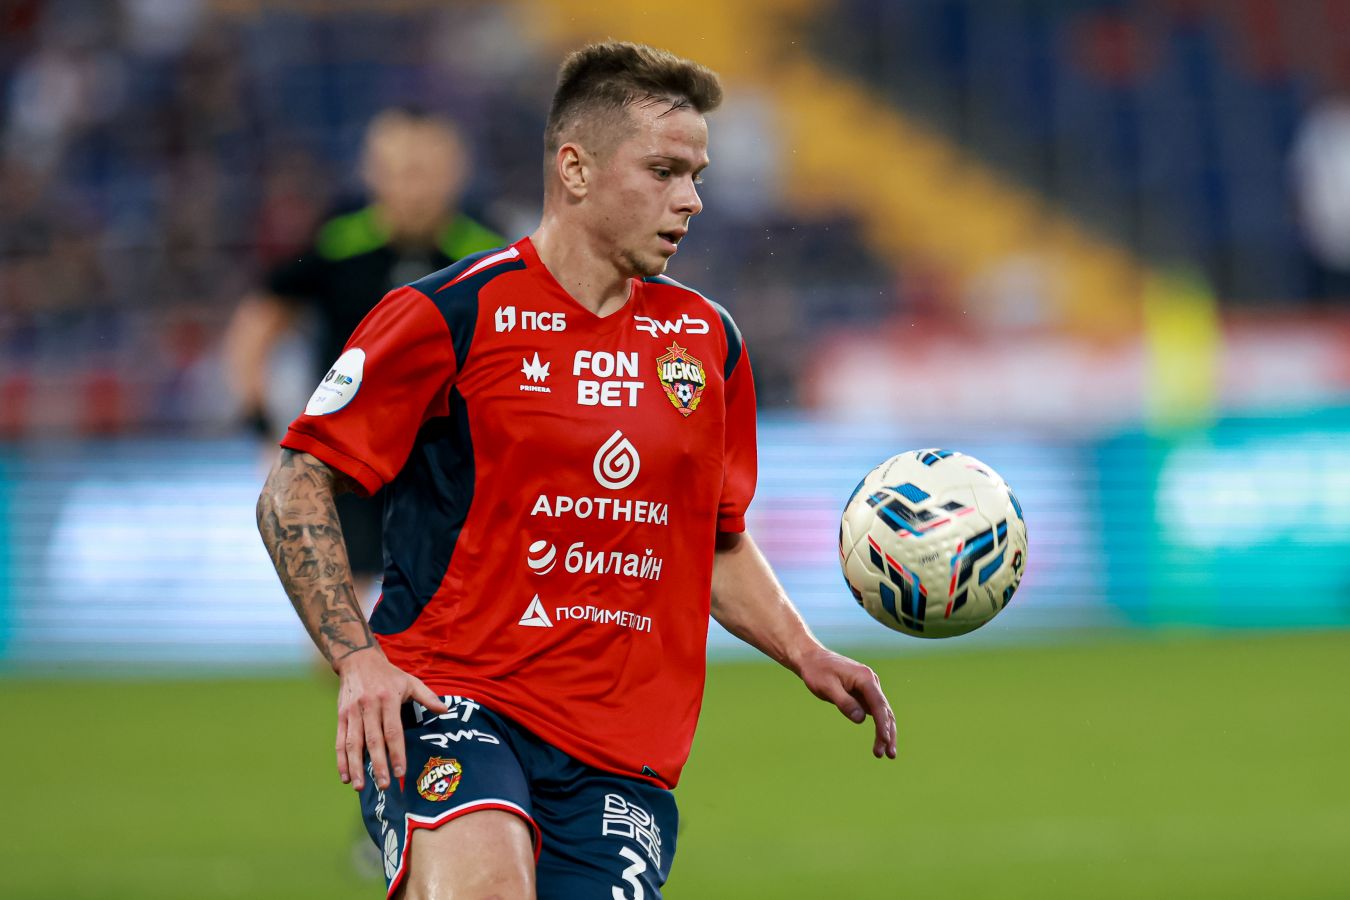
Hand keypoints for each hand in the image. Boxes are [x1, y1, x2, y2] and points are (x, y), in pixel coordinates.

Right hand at [334, 648, 448, 790]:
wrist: (358, 660)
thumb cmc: (388, 675)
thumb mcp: (410, 681)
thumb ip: (427, 696)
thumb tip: (446, 709)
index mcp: (388, 699)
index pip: (393, 731)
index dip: (397, 752)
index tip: (401, 771)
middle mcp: (369, 706)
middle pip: (373, 740)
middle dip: (378, 764)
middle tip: (384, 785)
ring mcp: (352, 712)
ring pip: (353, 743)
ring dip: (355, 766)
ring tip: (359, 786)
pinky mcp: (341, 716)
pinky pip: (340, 740)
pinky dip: (341, 759)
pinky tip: (344, 776)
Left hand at [797, 647, 896, 758]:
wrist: (811, 660)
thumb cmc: (817, 672)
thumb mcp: (827, 687)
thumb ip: (844, 702)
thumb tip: (861, 719)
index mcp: (865, 678)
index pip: (879, 704)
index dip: (883, 724)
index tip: (884, 741)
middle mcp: (871, 682)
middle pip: (885, 711)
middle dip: (888, 733)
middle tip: (889, 755)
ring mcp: (869, 688)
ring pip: (883, 713)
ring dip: (886, 732)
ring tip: (886, 754)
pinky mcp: (864, 694)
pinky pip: (875, 712)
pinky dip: (879, 726)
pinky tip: (880, 741)